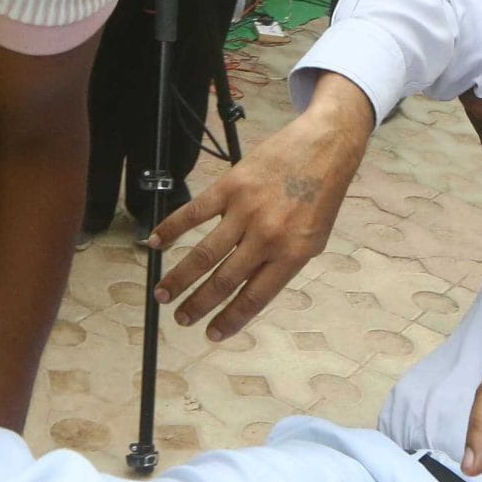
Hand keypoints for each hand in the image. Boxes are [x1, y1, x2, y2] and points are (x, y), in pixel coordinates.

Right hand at [149, 80, 373, 337]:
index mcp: (292, 255)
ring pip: (204, 254)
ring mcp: (246, 211)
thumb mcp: (314, 239)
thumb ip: (282, 263)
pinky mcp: (231, 186)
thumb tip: (247, 288)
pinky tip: (155, 242)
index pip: (253, 298)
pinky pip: (194, 212)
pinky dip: (171, 228)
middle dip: (198, 305)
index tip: (211, 334)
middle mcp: (267, 237)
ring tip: (162, 294)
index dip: (229, 320)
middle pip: (223, 281)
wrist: (325, 147)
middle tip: (181, 318)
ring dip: (179, 278)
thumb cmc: (320, 196)